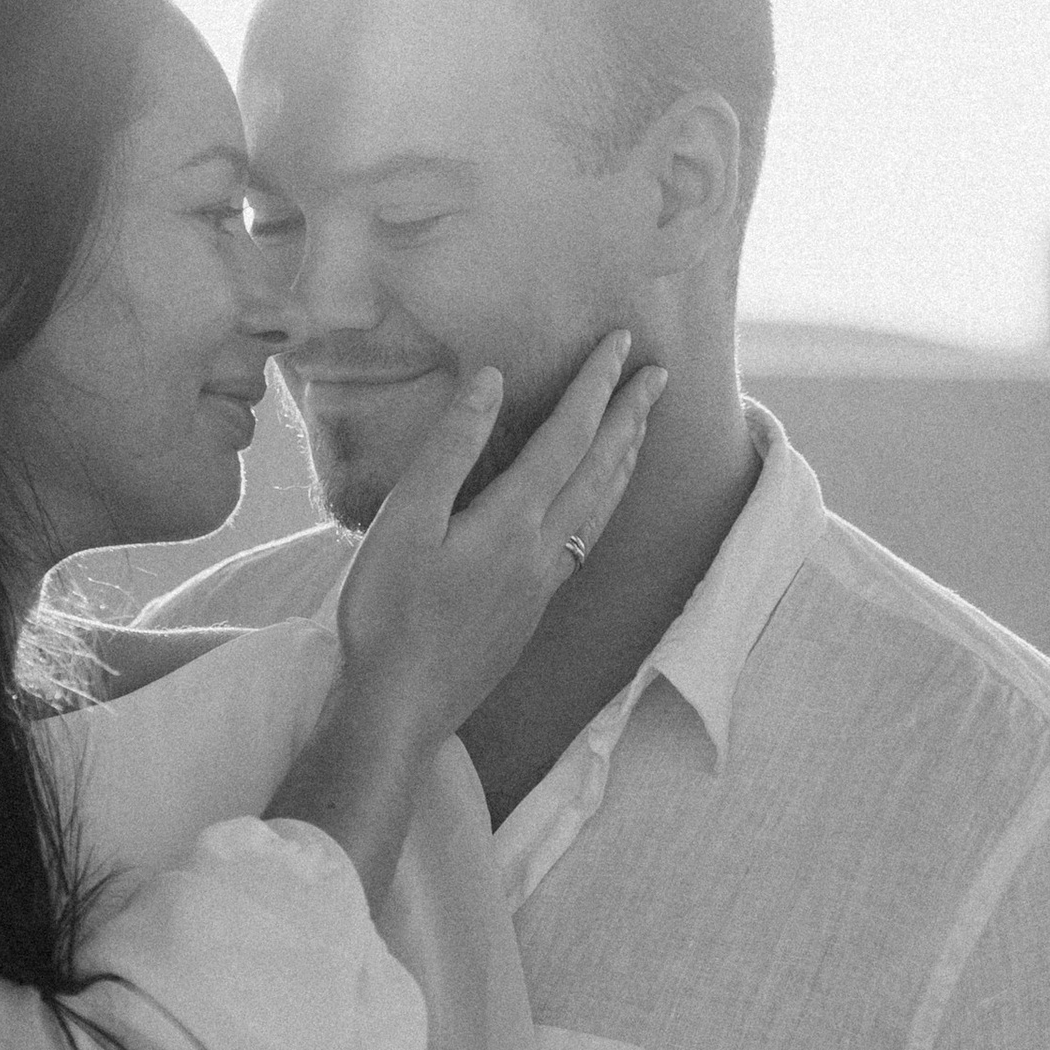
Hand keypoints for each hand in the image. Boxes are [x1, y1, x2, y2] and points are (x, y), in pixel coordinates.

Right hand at [332, 334, 664, 747]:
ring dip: (627, 460)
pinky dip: (605, 503)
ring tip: (644, 427)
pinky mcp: (533, 610)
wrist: (403, 706)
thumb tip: (492, 382)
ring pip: (602, 508)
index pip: (568, 436)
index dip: (596, 385)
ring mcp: (542, 583)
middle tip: (660, 373)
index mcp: (512, 520)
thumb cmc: (389, 613)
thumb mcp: (404, 522)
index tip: (620, 343)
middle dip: (631, 416)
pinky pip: (587, 539)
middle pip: (601, 469)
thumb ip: (451, 449)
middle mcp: (542, 549)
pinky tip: (599, 503)